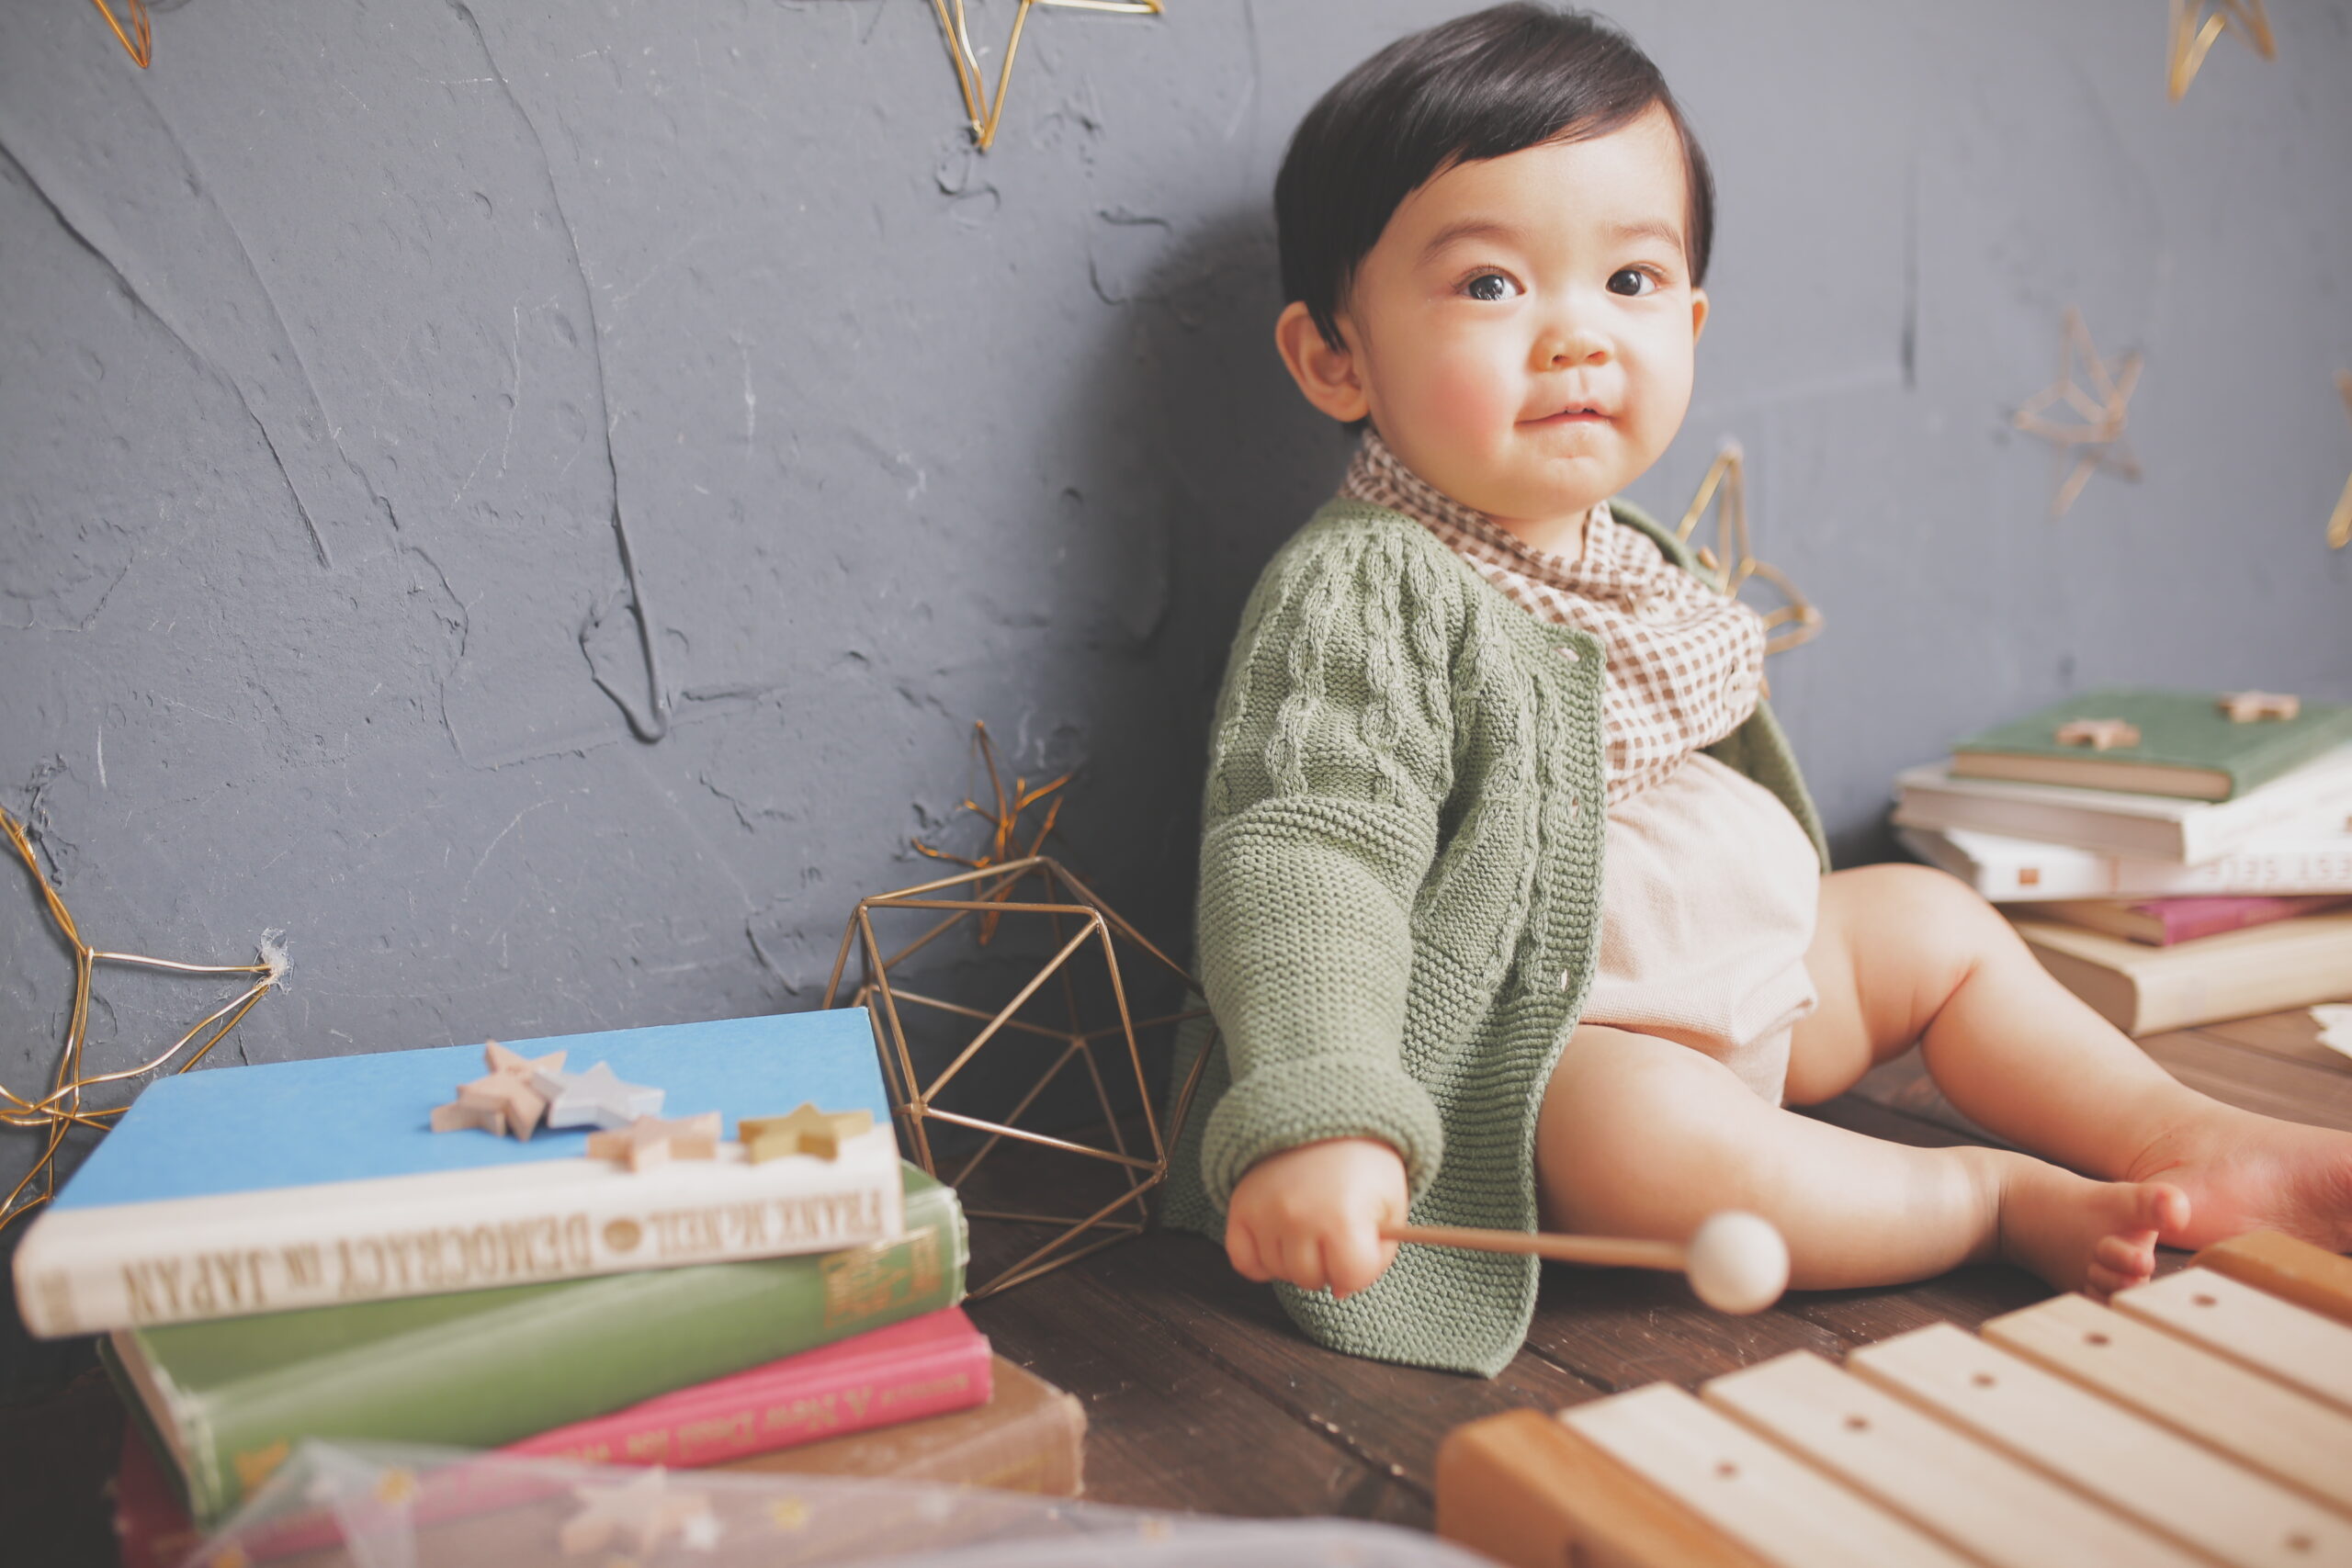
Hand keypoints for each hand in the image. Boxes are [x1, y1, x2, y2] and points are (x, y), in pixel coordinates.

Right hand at [1223, 1137, 1406, 1299]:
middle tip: (1335, 1231)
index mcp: (1343, 1218)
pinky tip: (1280, 1239)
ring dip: (1297, 1260)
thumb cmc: (1362, 1163)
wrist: (1323, 1113)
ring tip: (1310, 1226)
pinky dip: (1261, 1260)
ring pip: (1280, 1273)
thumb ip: (1378, 1255)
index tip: (1364, 1241)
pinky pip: (1243, 1262)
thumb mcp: (1391, 1204)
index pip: (1350, 1278)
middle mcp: (1299, 1218)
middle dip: (1329, 1263)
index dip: (1362, 1265)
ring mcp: (1265, 1214)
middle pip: (1312, 1280)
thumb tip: (1341, 1290)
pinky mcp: (1241, 1209)